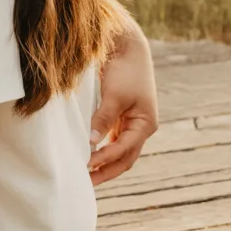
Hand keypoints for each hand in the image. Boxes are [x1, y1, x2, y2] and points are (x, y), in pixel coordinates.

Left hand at [91, 19, 158, 184]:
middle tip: (85, 183)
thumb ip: (103, 119)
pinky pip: (112, 140)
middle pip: (125, 158)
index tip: (84, 164)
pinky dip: (102, 150)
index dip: (105, 159)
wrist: (127, 47)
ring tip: (85, 174)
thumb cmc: (125, 70)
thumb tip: (91, 143)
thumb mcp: (114, 95)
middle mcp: (141, 127)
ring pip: (119, 151)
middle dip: (106, 171)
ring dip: (104, 164)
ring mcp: (132, 123)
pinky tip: (88, 155)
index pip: (124, 150)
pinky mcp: (121, 117)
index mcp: (145, 124)